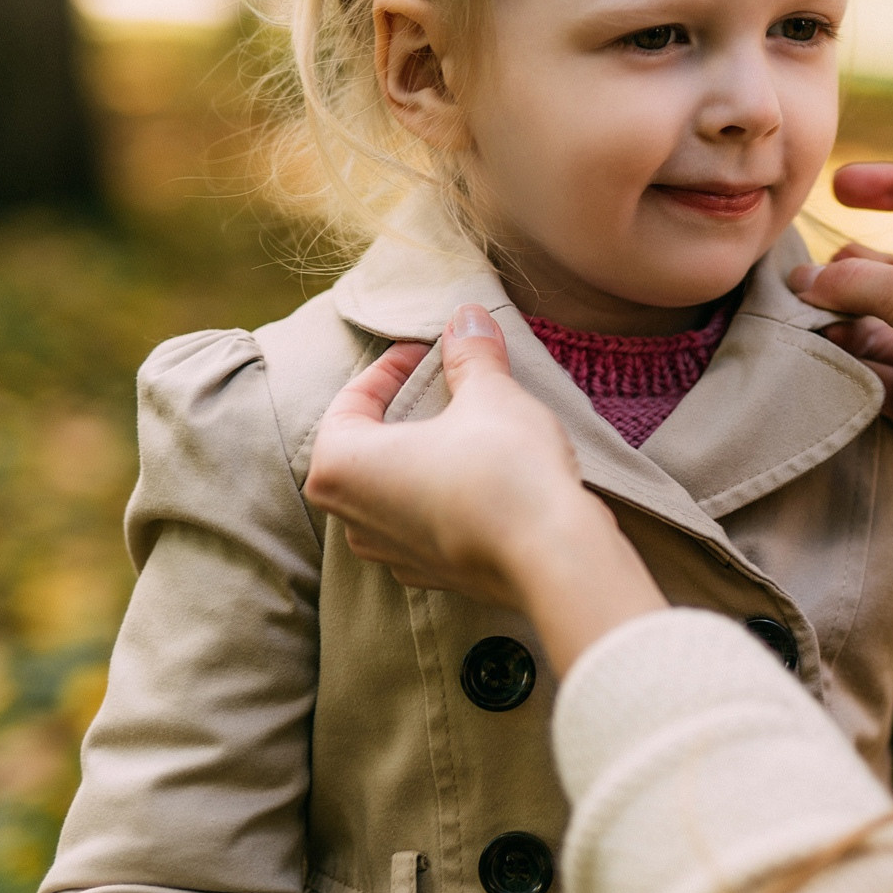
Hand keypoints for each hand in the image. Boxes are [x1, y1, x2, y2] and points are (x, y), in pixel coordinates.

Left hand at [304, 306, 664, 674]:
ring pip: (392, 490)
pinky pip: (424, 524)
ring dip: (421, 457)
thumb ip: (470, 354)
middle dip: (402, 412)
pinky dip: (443, 497)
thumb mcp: (489, 394)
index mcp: (340, 466)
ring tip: (465, 430)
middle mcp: (351, 517)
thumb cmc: (505, 471)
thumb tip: (467, 317)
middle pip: (366, 448)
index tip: (429, 351)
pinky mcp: (432, 575)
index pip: (350, 401)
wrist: (552, 557)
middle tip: (444, 384)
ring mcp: (390, 553)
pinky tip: (482, 479)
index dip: (391, 368)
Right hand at [793, 164, 892, 559]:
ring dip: (846, 318)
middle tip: (809, 277)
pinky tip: (821, 353)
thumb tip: (807, 282)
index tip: (840, 187)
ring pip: (889, 323)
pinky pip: (885, 370)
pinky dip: (853, 361)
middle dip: (855, 268)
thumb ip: (856, 280)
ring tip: (803, 316)